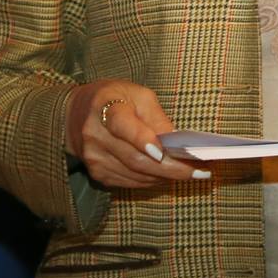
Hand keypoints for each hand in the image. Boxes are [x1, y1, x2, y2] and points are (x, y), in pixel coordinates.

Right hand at [66, 79, 209, 188]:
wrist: (77, 114)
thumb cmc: (116, 98)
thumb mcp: (139, 95)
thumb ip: (157, 117)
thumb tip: (176, 142)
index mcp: (105, 107)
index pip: (122, 126)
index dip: (142, 140)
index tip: (163, 152)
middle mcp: (95, 136)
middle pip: (135, 159)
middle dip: (170, 168)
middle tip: (199, 171)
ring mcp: (94, 158)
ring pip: (136, 174)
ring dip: (166, 177)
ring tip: (192, 173)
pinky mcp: (97, 174)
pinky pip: (130, 182)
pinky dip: (153, 180)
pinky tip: (169, 175)